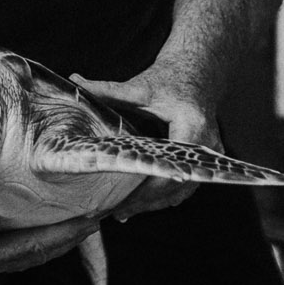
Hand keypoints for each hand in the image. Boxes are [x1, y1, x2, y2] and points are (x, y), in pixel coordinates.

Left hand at [68, 63, 219, 219]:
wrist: (197, 72)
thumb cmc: (169, 79)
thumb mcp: (138, 87)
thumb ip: (107, 89)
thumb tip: (74, 80)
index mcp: (191, 125)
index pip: (168, 168)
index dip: (144, 188)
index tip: (119, 197)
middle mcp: (206, 144)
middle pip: (176, 186)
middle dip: (146, 201)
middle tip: (116, 212)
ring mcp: (209, 154)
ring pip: (182, 190)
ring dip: (155, 202)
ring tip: (124, 212)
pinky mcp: (205, 160)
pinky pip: (185, 184)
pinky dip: (164, 194)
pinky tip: (142, 202)